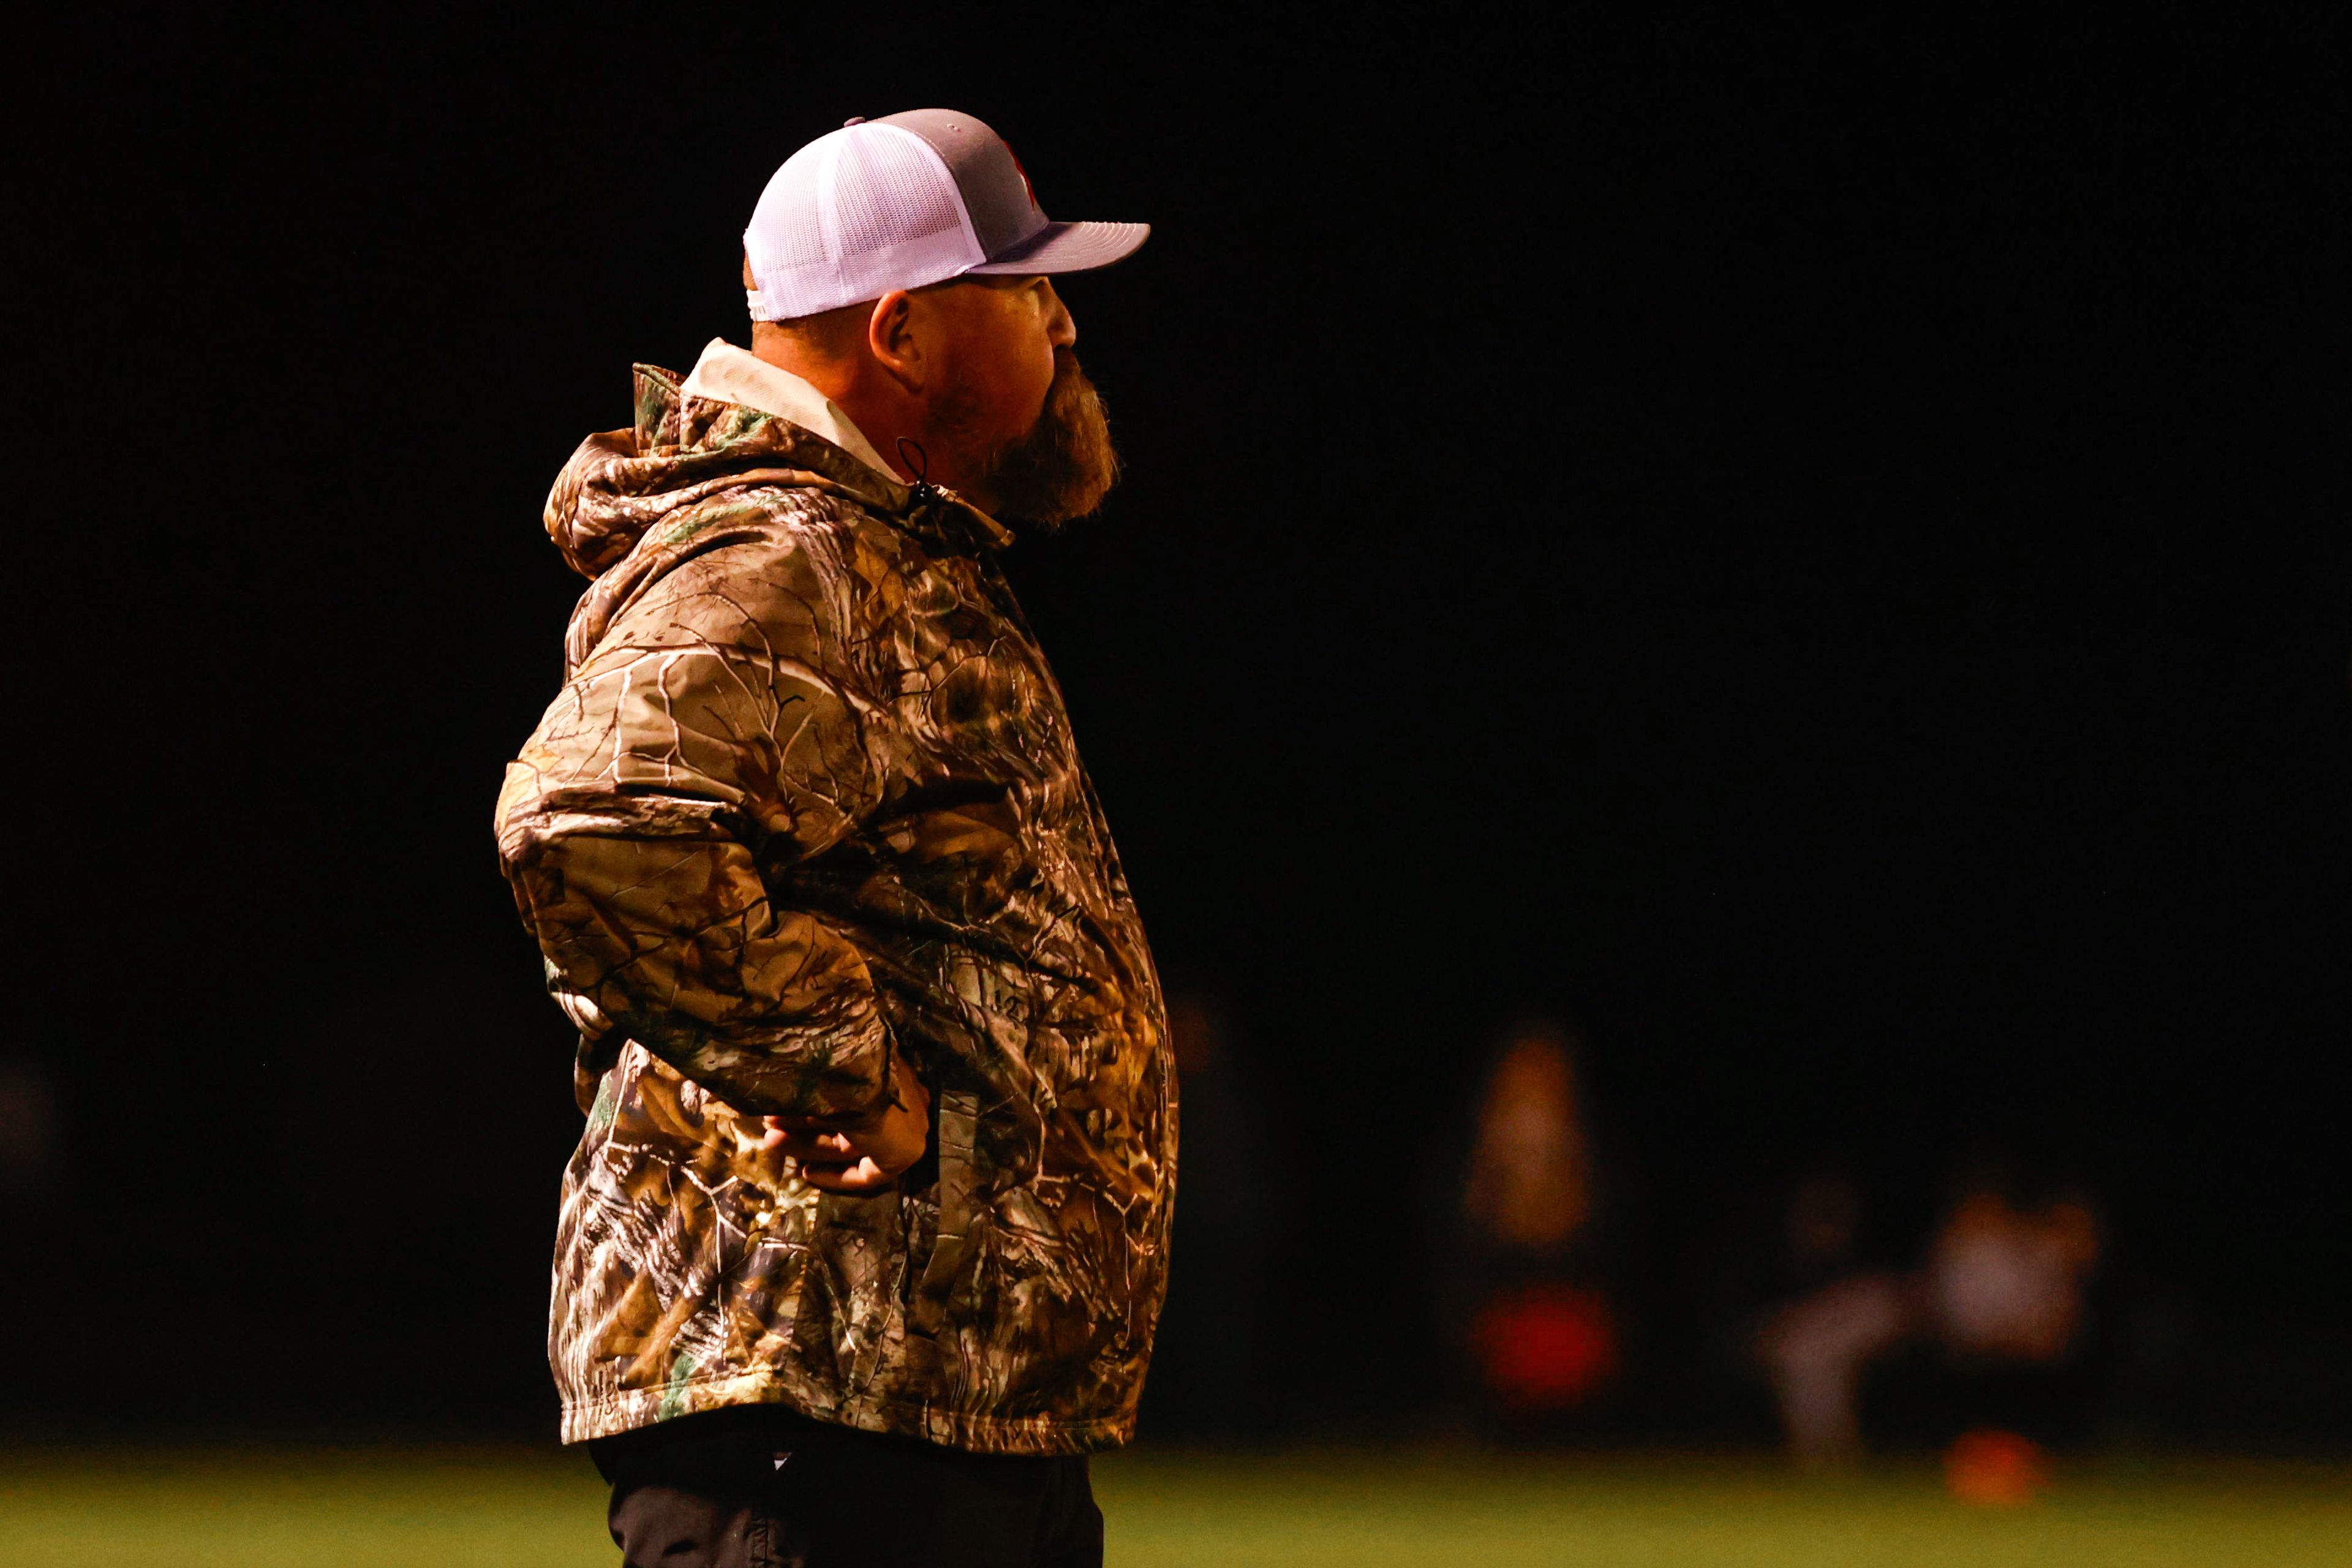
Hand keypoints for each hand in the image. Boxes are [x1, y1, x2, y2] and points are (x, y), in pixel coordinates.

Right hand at [755, 1053, 930, 1193]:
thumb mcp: (817, 1068)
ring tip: (771, 1141)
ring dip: (806, 1144)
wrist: (860, 1076)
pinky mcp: (905, 1153)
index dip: (816, 1110)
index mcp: (885, 1068)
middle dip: (802, 1125)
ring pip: (849, 1142)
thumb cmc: (838, 1064)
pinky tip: (807, 1174)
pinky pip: (867, 1171)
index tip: (788, 1113)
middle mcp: (900, 1096)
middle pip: (846, 1120)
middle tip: (770, 1126)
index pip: (851, 1096)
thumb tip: (777, 1091)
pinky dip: (836, 1175)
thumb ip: (806, 1082)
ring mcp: (907, 1125)